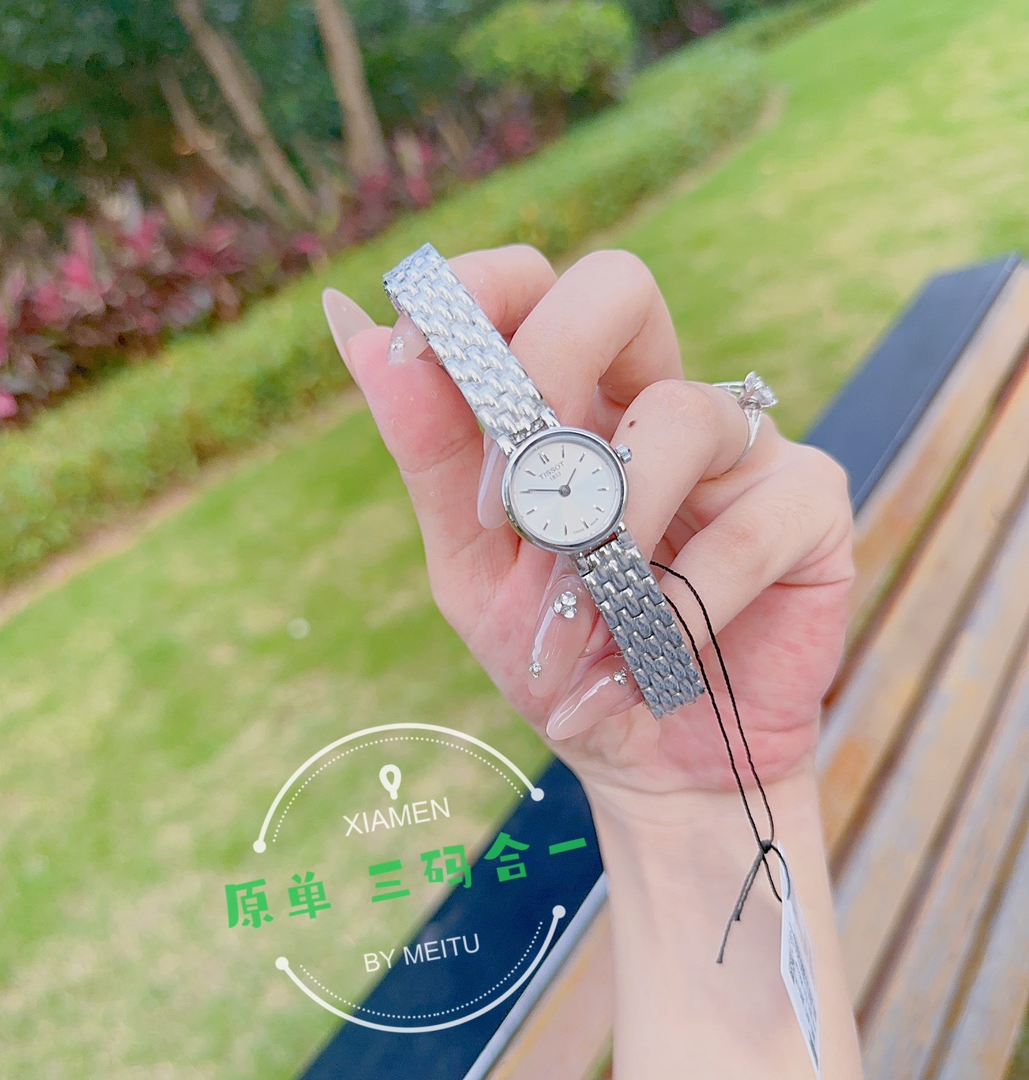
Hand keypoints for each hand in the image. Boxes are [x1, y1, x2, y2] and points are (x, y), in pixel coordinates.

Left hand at [322, 245, 854, 812]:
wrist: (649, 759)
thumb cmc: (560, 657)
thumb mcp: (474, 566)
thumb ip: (429, 453)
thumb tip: (354, 329)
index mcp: (573, 407)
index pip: (534, 285)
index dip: (478, 293)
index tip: (417, 358)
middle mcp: (655, 404)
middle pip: (618, 286)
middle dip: (548, 370)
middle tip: (514, 500)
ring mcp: (740, 447)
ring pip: (683, 411)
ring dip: (615, 531)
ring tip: (591, 620)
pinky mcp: (808, 503)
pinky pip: (750, 521)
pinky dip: (688, 601)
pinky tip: (665, 652)